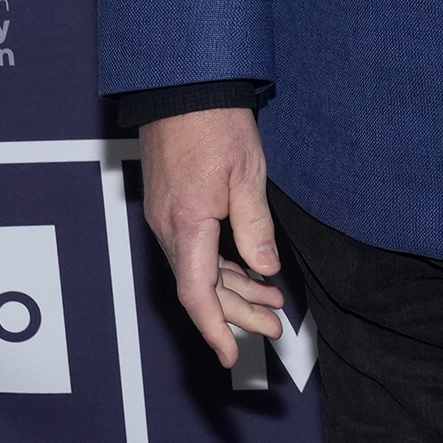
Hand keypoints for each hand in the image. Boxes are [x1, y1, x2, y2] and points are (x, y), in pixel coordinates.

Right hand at [139, 106, 284, 367]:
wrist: (184, 87)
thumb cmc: (215, 124)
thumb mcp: (247, 176)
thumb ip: (255, 228)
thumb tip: (265, 270)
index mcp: (186, 225)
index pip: (196, 294)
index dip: (215, 329)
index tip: (232, 355)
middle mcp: (169, 227)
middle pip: (200, 288)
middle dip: (237, 313)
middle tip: (274, 328)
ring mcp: (167, 217)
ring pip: (199, 270)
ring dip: (234, 291)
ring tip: (272, 305)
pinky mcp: (173, 206)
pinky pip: (195, 250)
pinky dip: (223, 267)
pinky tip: (251, 272)